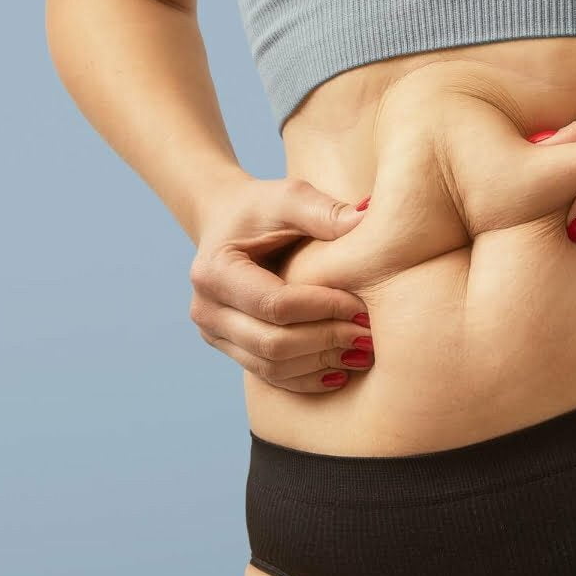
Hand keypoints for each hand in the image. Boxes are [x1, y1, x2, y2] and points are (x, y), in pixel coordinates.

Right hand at [187, 176, 374, 391]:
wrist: (226, 222)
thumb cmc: (262, 208)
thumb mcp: (289, 198)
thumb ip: (324, 210)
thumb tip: (369, 217)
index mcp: (215, 271)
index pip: (274, 304)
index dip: (322, 308)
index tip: (362, 306)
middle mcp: (206, 309)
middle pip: (272, 343)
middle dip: (325, 340)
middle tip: (368, 336)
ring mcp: (214, 334)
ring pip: (271, 366)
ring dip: (320, 363)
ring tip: (362, 353)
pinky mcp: (230, 348)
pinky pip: (269, 376)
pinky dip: (306, 378)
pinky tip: (340, 372)